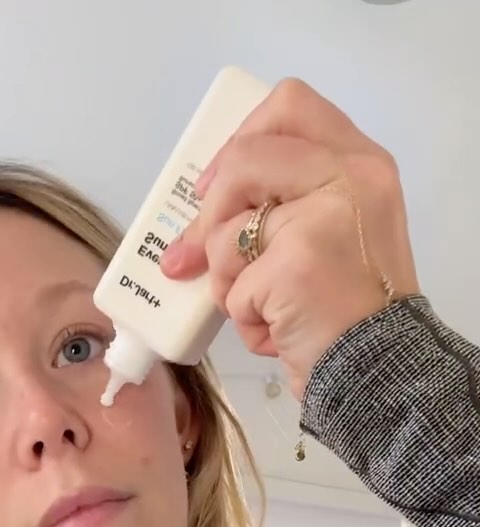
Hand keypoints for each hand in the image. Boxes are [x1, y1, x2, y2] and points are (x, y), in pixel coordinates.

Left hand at [160, 78, 419, 399]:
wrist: (380, 370)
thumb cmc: (352, 311)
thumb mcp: (334, 233)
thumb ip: (286, 203)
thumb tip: (196, 221)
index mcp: (361, 163)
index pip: (289, 107)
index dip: (239, 141)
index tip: (216, 185)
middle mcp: (350, 178)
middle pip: (243, 160)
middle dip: (209, 215)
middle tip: (194, 256)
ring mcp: (322, 217)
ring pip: (226, 231)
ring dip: (228, 280)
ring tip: (265, 307)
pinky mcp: (295, 262)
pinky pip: (232, 286)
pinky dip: (244, 320)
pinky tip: (277, 333)